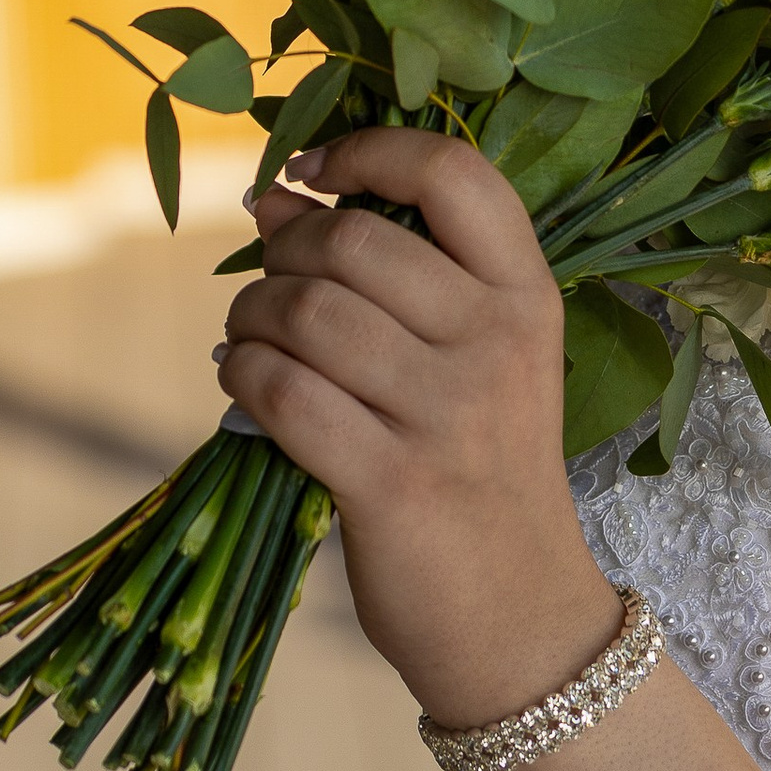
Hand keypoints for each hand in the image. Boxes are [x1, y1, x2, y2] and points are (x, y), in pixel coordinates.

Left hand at [217, 131, 616, 729]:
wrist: (519, 619)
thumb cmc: (483, 471)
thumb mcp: (485, 359)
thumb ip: (401, 277)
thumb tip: (271, 197)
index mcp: (528, 296)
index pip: (452, 173)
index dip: (365, 151)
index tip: (311, 171)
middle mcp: (496, 344)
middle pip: (354, 241)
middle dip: (284, 249)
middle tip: (267, 280)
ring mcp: (447, 416)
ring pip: (307, 313)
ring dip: (250, 313)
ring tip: (250, 335)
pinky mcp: (390, 484)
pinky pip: (283, 394)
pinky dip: (243, 375)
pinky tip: (243, 381)